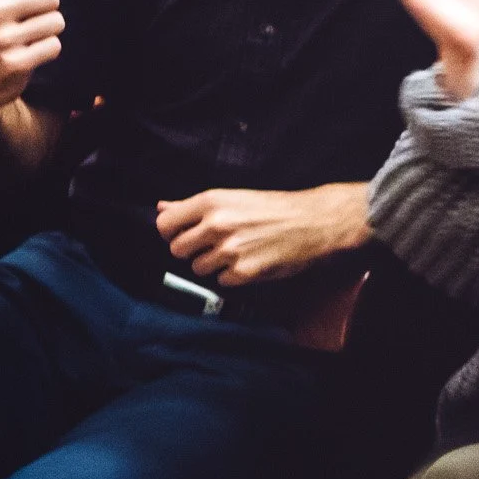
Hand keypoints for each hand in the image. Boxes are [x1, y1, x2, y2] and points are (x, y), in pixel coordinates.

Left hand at [154, 183, 369, 286]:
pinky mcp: (243, 272)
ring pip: (198, 268)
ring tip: (238, 252)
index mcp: (211, 202)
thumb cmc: (276, 207)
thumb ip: (194, 206)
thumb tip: (162, 208)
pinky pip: (221, 280)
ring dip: (214, 264)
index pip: (165, 226)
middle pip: (177, 250)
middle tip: (215, 244)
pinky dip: (233, 275)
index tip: (184, 235)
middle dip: (193, 251)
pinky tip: (251, 260)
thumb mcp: (233, 197)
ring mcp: (229, 250)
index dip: (172, 233)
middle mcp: (216, 225)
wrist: (315, 221)